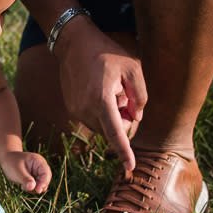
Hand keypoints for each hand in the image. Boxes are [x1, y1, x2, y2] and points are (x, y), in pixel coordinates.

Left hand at [0, 150, 52, 194]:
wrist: (6, 159)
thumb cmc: (11, 163)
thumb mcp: (17, 171)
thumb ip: (26, 179)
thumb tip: (32, 188)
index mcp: (39, 161)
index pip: (46, 174)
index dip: (43, 183)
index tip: (37, 190)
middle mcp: (41, 167)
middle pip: (45, 180)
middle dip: (37, 186)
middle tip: (25, 188)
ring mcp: (38, 173)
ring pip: (41, 185)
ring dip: (33, 188)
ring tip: (22, 185)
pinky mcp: (35, 178)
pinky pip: (36, 186)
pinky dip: (30, 188)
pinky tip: (22, 185)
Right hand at [54, 19, 144, 168]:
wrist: (74, 43)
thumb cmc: (107, 53)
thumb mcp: (132, 68)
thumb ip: (140, 96)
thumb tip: (136, 118)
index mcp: (101, 99)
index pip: (115, 133)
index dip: (124, 152)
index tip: (130, 168)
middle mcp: (85, 109)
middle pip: (111, 131)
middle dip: (123, 122)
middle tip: (126, 99)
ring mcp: (76, 110)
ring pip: (102, 127)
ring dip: (112, 117)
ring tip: (112, 91)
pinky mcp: (72, 108)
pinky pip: (93, 120)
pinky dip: (101, 113)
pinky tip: (101, 91)